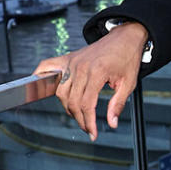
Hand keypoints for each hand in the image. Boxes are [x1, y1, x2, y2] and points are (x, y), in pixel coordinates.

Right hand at [32, 22, 148, 140]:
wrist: (126, 37)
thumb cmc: (128, 57)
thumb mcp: (129, 82)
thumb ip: (118, 103)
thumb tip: (112, 123)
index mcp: (97, 72)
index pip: (86, 104)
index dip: (88, 122)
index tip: (93, 133)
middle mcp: (81, 67)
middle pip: (72, 102)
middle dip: (80, 119)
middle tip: (88, 127)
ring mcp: (72, 61)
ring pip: (61, 92)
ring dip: (67, 107)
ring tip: (79, 114)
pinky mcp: (68, 58)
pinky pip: (47, 66)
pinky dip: (41, 77)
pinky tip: (41, 88)